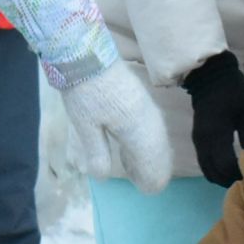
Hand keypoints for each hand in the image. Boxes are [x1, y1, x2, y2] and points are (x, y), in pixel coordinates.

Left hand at [60, 59, 173, 194]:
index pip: (152, 163)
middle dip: (153, 170)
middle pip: (159, 153)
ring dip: (151, 157)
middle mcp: (149, 122)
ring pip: (158, 141)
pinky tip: (135, 147)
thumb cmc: (84, 91)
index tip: (144, 190)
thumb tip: (102, 176)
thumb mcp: (85, 126)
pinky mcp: (142, 102)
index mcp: (137, 131)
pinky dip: (148, 143)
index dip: (150, 179)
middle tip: (143, 184)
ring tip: (136, 169)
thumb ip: (97, 153)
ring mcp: (148, 110)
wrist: (87, 54)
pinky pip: (153, 129)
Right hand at [182, 51, 243, 187]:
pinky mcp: (197, 139)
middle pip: (214, 173)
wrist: (210, 76)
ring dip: (221, 177)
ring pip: (207, 170)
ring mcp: (198, 141)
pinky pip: (204, 162)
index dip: (238, 174)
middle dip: (229, 180)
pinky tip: (229, 168)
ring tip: (238, 177)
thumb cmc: (233, 90)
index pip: (226, 165)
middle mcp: (203, 142)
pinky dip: (215, 170)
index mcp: (217, 134)